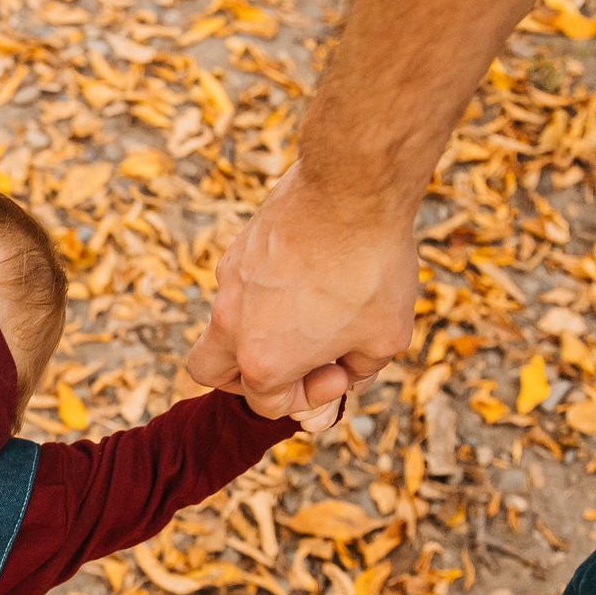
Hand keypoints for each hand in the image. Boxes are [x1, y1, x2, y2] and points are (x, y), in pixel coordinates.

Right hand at [188, 177, 419, 421]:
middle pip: (210, 371)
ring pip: (225, 324)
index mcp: (264, 362)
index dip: (311, 397)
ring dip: (259, 331)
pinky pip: (240, 285)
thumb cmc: (371, 271)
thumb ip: (361, 369)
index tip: (339, 369)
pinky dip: (266, 292)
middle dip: (244, 378)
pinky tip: (310, 272)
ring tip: (310, 311)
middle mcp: (232, 325)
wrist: (350, 190)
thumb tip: (350, 371)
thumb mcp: (385, 338)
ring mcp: (229, 284)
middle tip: (288, 362)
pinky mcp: (237, 249)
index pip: (268, 403)